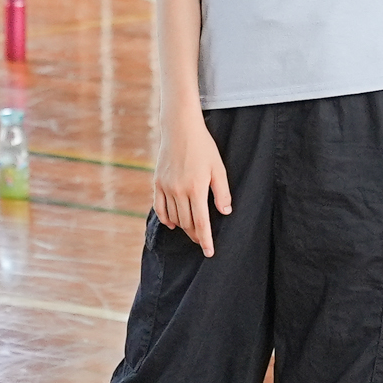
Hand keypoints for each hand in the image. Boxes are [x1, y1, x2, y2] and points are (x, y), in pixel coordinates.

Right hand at [152, 106, 231, 255]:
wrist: (180, 129)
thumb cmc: (203, 147)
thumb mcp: (218, 168)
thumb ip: (222, 192)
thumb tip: (225, 212)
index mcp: (196, 189)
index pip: (201, 223)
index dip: (206, 240)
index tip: (209, 253)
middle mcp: (179, 191)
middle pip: (187, 223)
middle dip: (195, 235)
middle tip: (203, 240)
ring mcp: (166, 187)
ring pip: (174, 218)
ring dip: (183, 227)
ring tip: (192, 230)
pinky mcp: (157, 183)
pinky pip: (159, 208)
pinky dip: (166, 219)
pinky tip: (173, 223)